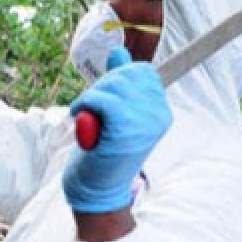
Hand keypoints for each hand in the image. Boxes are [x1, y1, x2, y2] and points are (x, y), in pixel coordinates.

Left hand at [63, 46, 171, 213]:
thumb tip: (119, 51)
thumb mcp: (113, 114)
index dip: (116, 79)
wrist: (96, 190)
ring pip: (112, 85)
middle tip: (91, 109)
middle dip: (101, 86)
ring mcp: (145, 122)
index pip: (142, 72)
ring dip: (90, 97)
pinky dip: (84, 104)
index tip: (103, 100)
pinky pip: (101, 99)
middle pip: (127, 73)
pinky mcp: (126, 130)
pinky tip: (80, 118)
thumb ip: (119, 84)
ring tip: (87, 117)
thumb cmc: (102, 152)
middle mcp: (159, 114)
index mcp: (161, 111)